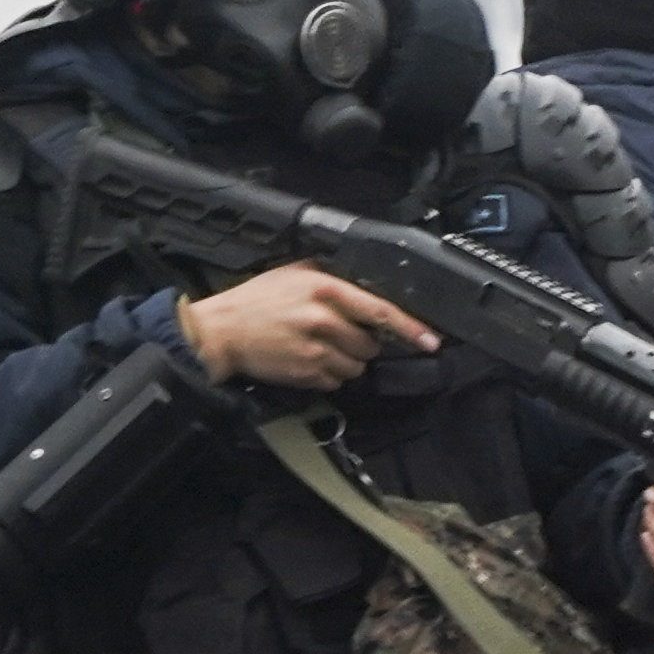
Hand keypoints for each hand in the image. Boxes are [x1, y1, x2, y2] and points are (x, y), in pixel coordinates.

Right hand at [182, 264, 437, 393]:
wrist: (222, 332)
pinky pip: (337, 380)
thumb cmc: (258, 300)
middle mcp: (324, 320)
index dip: (410, 328)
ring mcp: (316, 351)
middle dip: (361, 340)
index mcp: (325, 289)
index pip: (379, 311)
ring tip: (318, 345)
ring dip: (346, 359)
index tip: (431, 340)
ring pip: (357, 365)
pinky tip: (307, 358)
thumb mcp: (295, 272)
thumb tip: (369, 287)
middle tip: (335, 331)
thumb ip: (333, 278)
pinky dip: (329, 373)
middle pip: (371, 343)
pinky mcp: (308, 374)